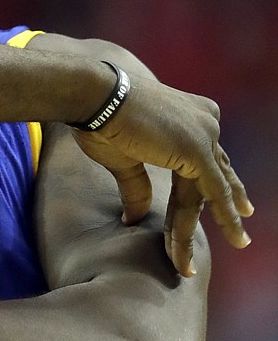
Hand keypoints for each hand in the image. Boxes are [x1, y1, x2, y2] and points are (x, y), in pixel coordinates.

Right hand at [72, 77, 252, 277]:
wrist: (97, 96)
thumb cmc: (102, 118)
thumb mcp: (124, 158)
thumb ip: (138, 187)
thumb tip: (136, 218)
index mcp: (190, 116)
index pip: (202, 161)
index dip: (211, 185)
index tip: (221, 202)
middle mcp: (205, 121)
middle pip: (213, 174)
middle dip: (226, 203)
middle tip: (242, 223)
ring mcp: (204, 134)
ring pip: (211, 189)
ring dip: (216, 222)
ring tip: (237, 244)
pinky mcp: (197, 150)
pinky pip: (213, 192)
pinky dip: (222, 217)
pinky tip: (235, 235)